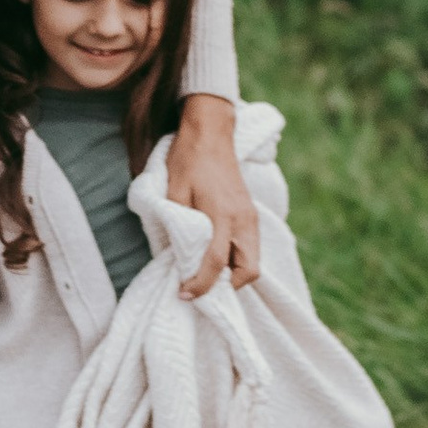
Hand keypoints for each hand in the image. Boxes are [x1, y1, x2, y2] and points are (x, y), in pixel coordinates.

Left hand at [167, 94, 258, 298]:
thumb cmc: (188, 160)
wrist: (210, 133)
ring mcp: (250, 217)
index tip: (183, 293)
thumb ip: (177, 225)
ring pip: (253, 261)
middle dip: (227, 287)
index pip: (216, 262)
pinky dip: (237, 260)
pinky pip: (250, 248)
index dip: (200, 284)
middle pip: (249, 270)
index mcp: (222, 214)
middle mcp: (243, 220)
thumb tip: (176, 257)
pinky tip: (215, 256)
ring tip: (206, 273)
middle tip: (201, 287)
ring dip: (233, 274)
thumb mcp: (174, 192)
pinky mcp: (250, 214)